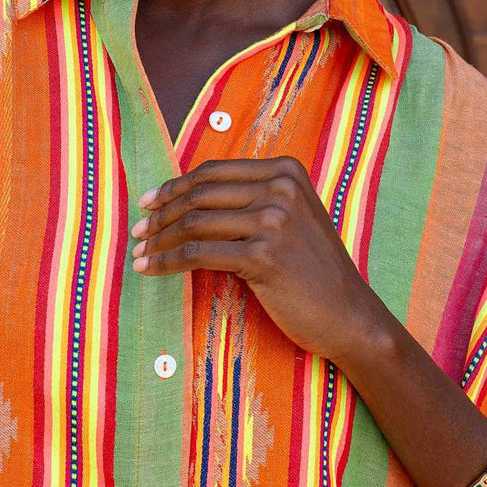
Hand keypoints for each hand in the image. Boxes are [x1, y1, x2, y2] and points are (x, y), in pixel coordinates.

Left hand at [131, 156, 379, 364]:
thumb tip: (189, 201)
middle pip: (200, 195)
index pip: (213, 172)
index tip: (149, 203)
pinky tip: (150, 270)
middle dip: (160, 214)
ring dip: (159, 240)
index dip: (175, 186)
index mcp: (286, 171)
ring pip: (194, 224)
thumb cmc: (314, 273)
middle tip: (137, 232)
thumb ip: (253, 201)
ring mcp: (274, 220)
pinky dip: (167, 262)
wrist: (349, 315)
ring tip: (138, 254)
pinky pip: (198, 255)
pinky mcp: (263, 256)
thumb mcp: (291, 220)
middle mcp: (281, 188)